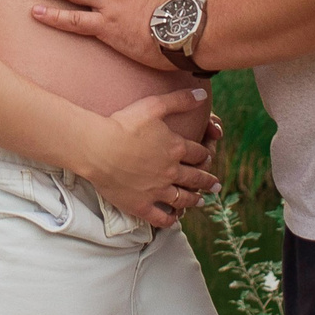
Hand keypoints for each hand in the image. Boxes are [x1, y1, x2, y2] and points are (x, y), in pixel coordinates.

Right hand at [80, 90, 219, 226]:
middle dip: (208, 181)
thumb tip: (202, 94)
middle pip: (195, 178)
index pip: (198, 154)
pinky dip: (170, 220)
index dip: (205, 155)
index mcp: (176, 148)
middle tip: (216, 186)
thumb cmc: (123, 124)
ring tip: (200, 201)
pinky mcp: (141, 205)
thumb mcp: (153, 105)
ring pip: (182, 199)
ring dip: (194, 200)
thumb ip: (179, 99)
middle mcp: (171, 172)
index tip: (208, 158)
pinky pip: (160, 217)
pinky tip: (174, 219)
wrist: (98, 147)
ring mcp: (157, 190)